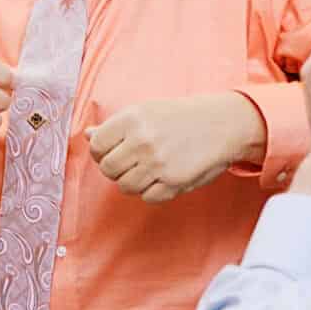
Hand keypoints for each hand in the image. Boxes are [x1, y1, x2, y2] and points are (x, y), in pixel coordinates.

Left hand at [88, 92, 266, 203]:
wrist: (222, 123)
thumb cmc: (181, 117)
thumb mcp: (146, 112)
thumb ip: (115, 126)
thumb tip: (88, 135)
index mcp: (132, 119)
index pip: (97, 147)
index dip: (102, 153)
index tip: (113, 152)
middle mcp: (142, 141)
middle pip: (109, 170)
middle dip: (117, 170)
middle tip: (132, 162)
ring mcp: (157, 163)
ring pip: (126, 187)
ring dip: (135, 182)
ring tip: (150, 169)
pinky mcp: (173, 182)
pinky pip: (148, 197)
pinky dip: (153, 191)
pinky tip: (163, 176)